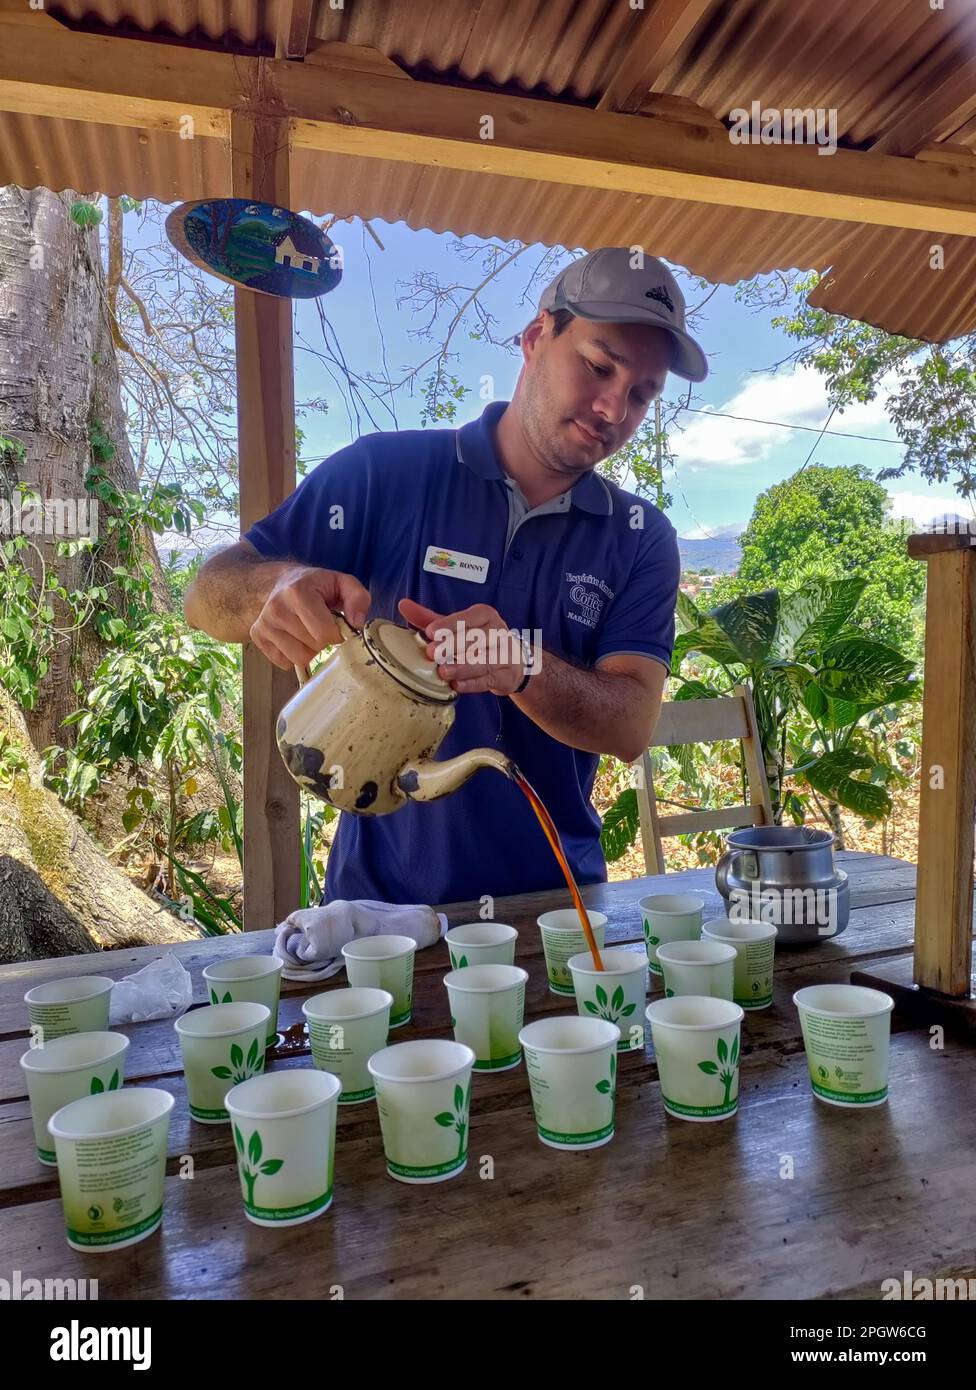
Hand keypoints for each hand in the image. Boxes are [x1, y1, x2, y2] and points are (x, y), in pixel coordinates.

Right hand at [251, 567, 369, 670]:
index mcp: (297, 593)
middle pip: (312, 647)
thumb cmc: (316, 586)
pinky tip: (294, 637)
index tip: (335, 624)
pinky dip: (293, 655)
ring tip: (307, 631)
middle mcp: (276, 609)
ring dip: (309, 650)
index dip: (336, 633)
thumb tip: (357, 624)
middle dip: (323, 641)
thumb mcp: (342, 583)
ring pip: (298, 659)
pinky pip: (284, 663)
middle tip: (320, 625)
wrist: (281, 582)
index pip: (324, 633)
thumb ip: (358, 598)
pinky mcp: (257, 637)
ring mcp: (263, 624)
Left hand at [398, 597, 526, 695]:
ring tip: (443, 672)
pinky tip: (457, 685)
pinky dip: (472, 683)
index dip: (449, 624)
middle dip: (453, 645)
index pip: (468, 617)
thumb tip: (403, 605)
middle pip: (476, 638)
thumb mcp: (456, 626)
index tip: (431, 632)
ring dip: (462, 666)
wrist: (511, 661)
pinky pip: (488, 679)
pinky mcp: (507, 674)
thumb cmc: (478, 640)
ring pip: (484, 660)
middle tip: (433, 653)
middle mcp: (498, 631)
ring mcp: (505, 653)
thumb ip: (430, 618)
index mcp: (485, 615)